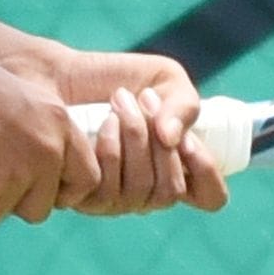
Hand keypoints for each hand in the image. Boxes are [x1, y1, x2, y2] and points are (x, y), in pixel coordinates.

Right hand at [0, 31, 101, 224]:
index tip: (36, 190)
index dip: (61, 192)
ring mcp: (17, 171)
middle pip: (41, 207)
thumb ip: (37, 134)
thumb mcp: (16, 99)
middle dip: (10, 200)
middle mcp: (46, 148)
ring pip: (1, 212)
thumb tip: (42, 178)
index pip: (88, 178)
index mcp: (58, 122)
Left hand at [44, 47, 230, 216]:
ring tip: (120, 100)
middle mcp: (147, 192)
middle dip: (160, 144)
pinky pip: (107, 188)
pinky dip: (110, 148)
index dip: (207, 174)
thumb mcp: (166, 80)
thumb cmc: (119, 79)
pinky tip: (102, 122)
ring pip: (141, 191)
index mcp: (176, 168)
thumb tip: (172, 139)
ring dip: (135, 137)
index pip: (210, 197)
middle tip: (145, 98)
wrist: (63, 75)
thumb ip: (185, 104)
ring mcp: (115, 200)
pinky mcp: (82, 197)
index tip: (189, 140)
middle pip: (171, 192)